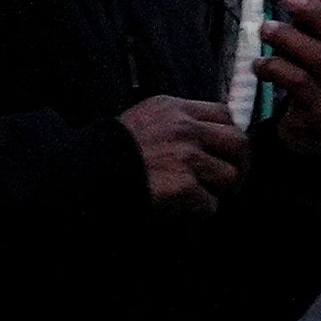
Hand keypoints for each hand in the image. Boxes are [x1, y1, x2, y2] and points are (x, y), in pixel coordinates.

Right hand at [113, 95, 245, 213]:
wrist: (82, 179)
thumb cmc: (109, 155)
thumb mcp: (141, 122)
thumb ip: (175, 124)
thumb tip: (210, 138)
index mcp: (173, 108)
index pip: (223, 115)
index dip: (229, 136)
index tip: (225, 153)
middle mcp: (184, 128)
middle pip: (239, 143)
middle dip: (239, 164)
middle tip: (229, 181)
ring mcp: (185, 156)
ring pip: (229, 175)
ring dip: (218, 191)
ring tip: (200, 196)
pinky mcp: (183, 184)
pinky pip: (210, 203)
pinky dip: (199, 211)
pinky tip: (182, 210)